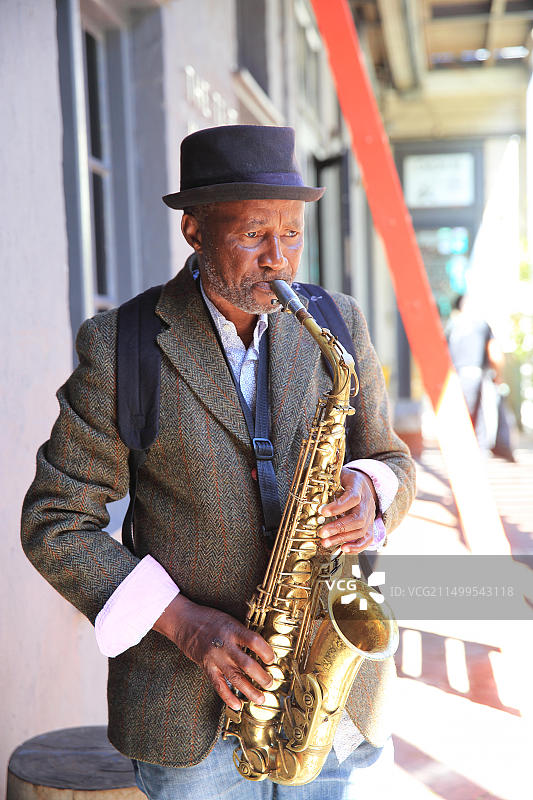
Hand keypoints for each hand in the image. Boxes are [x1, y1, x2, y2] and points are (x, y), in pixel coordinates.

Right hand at [153, 594, 274, 710]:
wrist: (184, 621)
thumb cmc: (209, 619)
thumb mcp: (229, 620)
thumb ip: (243, 633)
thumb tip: (261, 646)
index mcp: (233, 630)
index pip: (254, 641)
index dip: (266, 651)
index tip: (272, 659)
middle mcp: (225, 645)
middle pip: (247, 664)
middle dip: (261, 676)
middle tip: (270, 683)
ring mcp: (215, 658)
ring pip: (235, 678)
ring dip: (250, 690)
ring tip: (261, 698)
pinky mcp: (207, 667)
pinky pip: (218, 685)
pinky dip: (227, 697)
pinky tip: (237, 705)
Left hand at [318, 467, 376, 553]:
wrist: (361, 482)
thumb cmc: (345, 478)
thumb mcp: (336, 472)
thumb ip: (323, 479)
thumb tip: (304, 486)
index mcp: (358, 484)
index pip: (353, 497)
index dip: (339, 506)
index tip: (322, 511)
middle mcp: (367, 500)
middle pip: (358, 517)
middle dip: (338, 527)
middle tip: (321, 532)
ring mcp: (370, 513)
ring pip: (361, 530)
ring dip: (342, 538)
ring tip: (326, 542)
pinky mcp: (369, 524)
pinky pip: (367, 538)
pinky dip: (356, 546)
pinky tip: (343, 548)